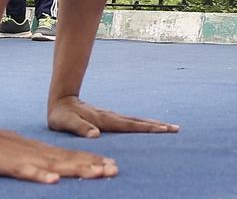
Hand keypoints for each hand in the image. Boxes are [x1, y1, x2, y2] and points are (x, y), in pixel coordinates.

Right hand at [0, 124, 117, 182]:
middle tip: (115, 170)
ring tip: (96, 174)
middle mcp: (33, 153)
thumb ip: (34, 163)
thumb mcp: (16, 155)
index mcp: (36, 151)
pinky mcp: (1, 164)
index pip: (68, 156)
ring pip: (52, 165)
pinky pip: (22, 171)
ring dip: (75, 170)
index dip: (90, 161)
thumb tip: (55, 172)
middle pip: (67, 160)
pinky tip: (52, 180)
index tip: (112, 166)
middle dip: (92, 165)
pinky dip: (38, 175)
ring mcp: (19, 157)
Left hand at [48, 95, 179, 138]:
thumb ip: (81, 128)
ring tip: (168, 128)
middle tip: (176, 128)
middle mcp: (112, 117)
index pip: (130, 125)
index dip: (147, 128)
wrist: (60, 101)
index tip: (164, 129)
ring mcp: (112, 117)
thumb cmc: (62, 115)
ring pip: (136, 121)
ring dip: (152, 124)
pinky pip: (130, 123)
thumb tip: (95, 135)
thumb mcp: (66, 122)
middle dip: (157, 126)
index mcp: (105, 120)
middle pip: (139, 122)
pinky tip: (147, 127)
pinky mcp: (109, 119)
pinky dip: (142, 125)